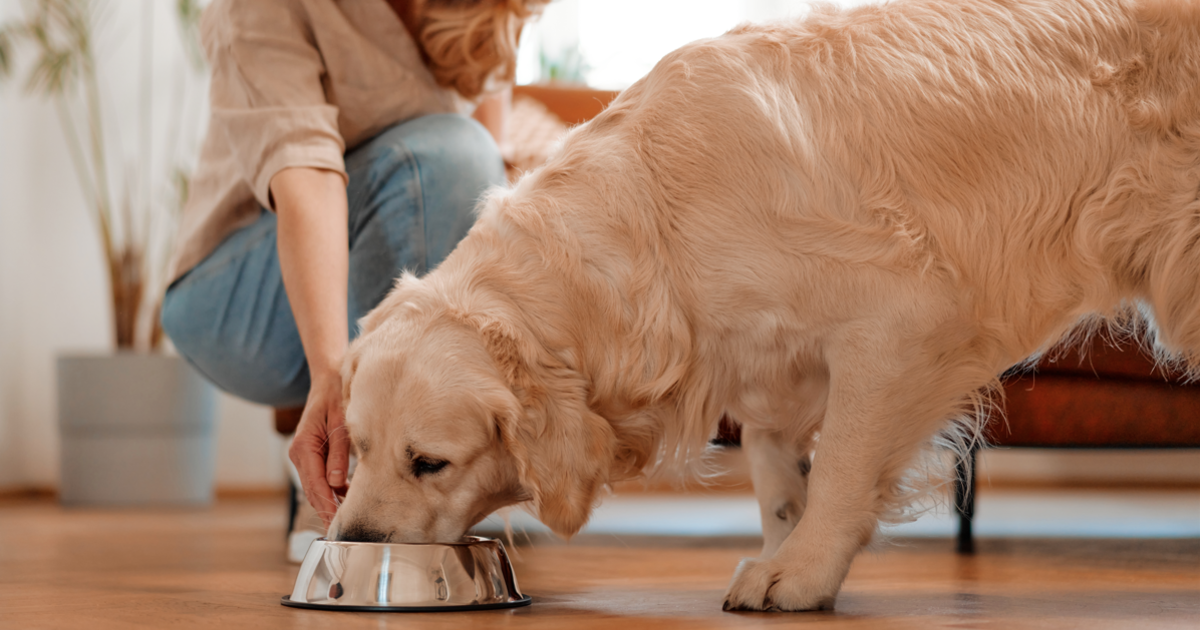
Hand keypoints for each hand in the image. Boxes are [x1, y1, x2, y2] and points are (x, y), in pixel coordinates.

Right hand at [288, 372, 349, 527]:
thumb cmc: (336, 396)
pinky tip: (347, 497)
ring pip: (315, 487)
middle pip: (313, 490)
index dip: (327, 505)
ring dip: (330, 501)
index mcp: (304, 446)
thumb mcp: (340, 423)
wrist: (329, 379)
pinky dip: (332, 489)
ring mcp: (303, 455)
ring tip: (347, 518)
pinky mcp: (311, 455)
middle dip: (327, 510)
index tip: (338, 522)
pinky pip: (320, 478)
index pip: (315, 484)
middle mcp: (299, 453)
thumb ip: (339, 453)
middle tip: (344, 531)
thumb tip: (336, 483)